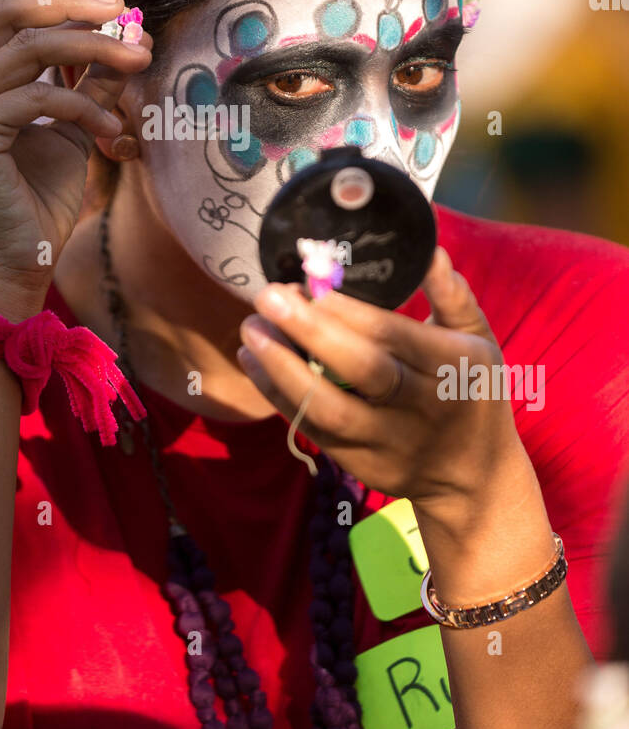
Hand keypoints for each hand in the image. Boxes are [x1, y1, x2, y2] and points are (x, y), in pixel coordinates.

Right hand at [0, 0, 151, 298]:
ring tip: (139, 64)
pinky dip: (85, 109)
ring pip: (29, 49)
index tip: (118, 8)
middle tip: (127, 13)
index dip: (60, 4)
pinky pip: (38, 97)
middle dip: (73, 7)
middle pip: (7, 15)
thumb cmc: (38, 210)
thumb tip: (127, 40)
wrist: (14, 272)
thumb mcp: (72, 134)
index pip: (4, 18)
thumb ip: (89, 87)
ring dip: (94, 51)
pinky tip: (114, 137)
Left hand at [237, 247, 523, 516]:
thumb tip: (429, 250)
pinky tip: (253, 362)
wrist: (475, 477)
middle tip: (267, 297)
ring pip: (330, 408)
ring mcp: (388, 441)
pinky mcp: (361, 465)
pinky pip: (314, 430)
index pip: (394, 336)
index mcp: (450, 366)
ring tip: (250, 331)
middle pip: (361, 369)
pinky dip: (279, 396)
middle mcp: (420, 405)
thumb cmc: (470, 392)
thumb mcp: (477, 341)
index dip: (349, 311)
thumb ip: (452, 296)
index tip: (310, 283)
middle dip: (309, 331)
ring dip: (282, 368)